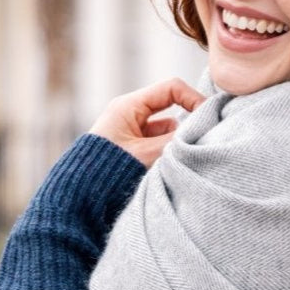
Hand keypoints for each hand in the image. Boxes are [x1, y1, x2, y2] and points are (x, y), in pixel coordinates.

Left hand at [88, 78, 205, 167]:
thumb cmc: (107, 173)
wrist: (80, 200)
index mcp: (128, 106)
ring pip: (167, 131)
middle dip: (188, 124)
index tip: (209, 116)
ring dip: (178, 143)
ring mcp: (132, 134)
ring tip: (185, 158)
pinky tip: (175, 167)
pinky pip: (159, 146)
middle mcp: (130, 116)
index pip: (170, 89)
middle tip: (204, 138)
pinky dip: (169, 154)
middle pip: (172, 110)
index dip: (193, 98)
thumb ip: (177, 140)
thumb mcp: (146, 154)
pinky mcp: (134, 152)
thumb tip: (202, 132)